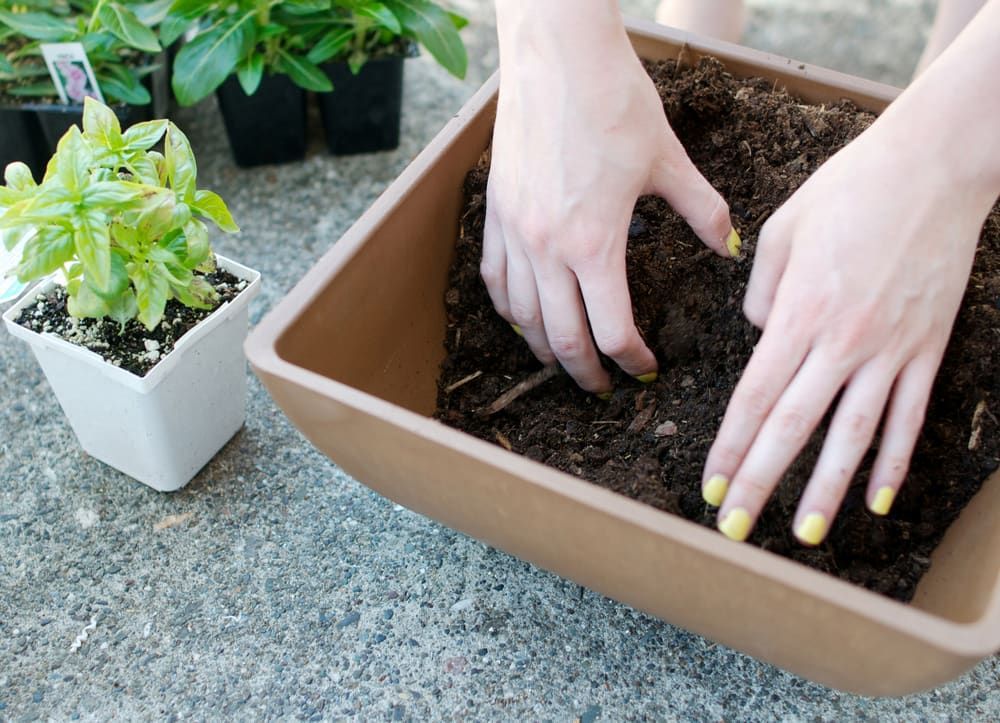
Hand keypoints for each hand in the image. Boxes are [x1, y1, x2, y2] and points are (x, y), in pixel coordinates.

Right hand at [485, 3, 736, 392]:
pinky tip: (521, 317)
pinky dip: (508, 308)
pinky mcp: (495, 212)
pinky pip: (495, 278)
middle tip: (601, 387)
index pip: (611, 330)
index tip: (645, 370)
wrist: (557, 55)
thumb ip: (703, 211)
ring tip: (562, 359)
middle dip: (585, 371)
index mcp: (594, 244)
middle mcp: (547, 249)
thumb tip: (729, 247)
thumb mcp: (668, 159)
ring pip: (522, 316)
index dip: (631, 361)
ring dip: (544, 347)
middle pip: (562, 338)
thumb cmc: (614, 101)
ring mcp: (514, 232)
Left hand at [703, 116, 990, 544]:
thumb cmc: (851, 189)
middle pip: (793, 427)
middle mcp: (841, 341)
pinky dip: (893, 461)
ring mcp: (890, 349)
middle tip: (737, 529)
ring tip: (806, 533)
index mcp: (797, 312)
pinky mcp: (928, 348)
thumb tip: (760, 334)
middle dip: (761, 482)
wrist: (935, 164)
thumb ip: (760, 291)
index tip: (713, 487)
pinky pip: (909, 416)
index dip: (730, 448)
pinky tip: (878, 499)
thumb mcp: (781, 230)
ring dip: (827, 490)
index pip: (754, 397)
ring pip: (853, 435)